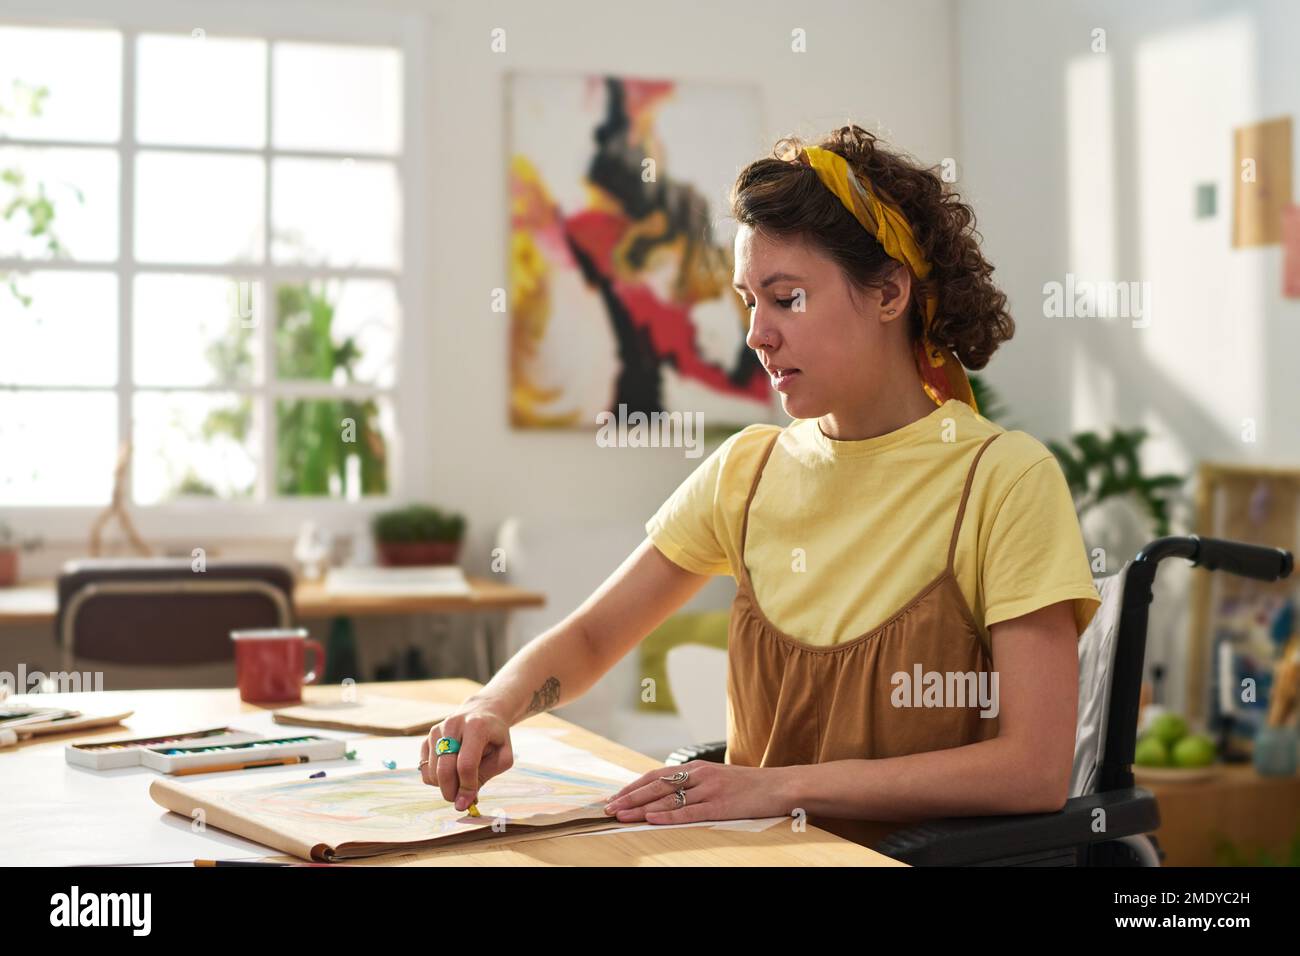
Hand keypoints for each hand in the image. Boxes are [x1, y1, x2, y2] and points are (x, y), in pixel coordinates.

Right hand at [420, 703, 513, 811]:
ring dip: (444, 785)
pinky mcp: (427, 737)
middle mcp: (453, 725)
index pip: (466, 764)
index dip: (466, 787)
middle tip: (460, 801)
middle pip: (445, 769)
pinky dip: (435, 778)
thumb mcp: (503, 756)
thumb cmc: (495, 738)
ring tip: (460, 780)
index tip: (467, 803)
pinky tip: (450, 771)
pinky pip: (424, 768)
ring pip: (432, 771)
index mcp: (476, 727)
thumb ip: (486, 776)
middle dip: (451, 791)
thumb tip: (463, 802)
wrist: (482, 712)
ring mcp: (437, 730)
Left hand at [602, 760, 793, 824]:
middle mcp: (699, 775)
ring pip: (668, 799)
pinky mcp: (720, 806)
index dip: (632, 787)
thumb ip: (692, 783)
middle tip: (608, 808)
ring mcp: (709, 790)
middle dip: (629, 798)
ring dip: (641, 808)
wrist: (778, 786)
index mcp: (696, 768)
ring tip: (620, 815)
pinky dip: (668, 815)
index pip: (655, 776)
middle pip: (656, 786)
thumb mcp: (716, 778)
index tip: (614, 797)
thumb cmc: (746, 786)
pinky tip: (651, 819)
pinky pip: (689, 811)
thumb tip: (664, 794)